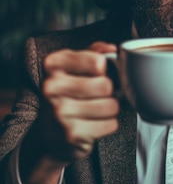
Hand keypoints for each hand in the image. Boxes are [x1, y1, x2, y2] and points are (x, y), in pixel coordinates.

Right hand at [19, 42, 118, 183]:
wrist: (49, 134)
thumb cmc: (67, 94)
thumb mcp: (74, 67)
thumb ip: (93, 52)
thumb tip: (111, 49)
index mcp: (53, 64)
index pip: (97, 62)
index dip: (104, 70)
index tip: (96, 75)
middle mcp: (52, 86)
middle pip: (106, 85)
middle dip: (109, 92)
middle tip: (98, 95)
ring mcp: (60, 111)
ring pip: (111, 105)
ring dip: (110, 108)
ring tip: (97, 109)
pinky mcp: (71, 133)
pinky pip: (110, 124)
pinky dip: (108, 124)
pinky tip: (94, 123)